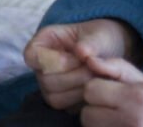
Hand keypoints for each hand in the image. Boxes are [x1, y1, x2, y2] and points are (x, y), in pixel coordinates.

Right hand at [23, 18, 142, 110]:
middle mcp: (41, 66)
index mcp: (44, 41)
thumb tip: (82, 52)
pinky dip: (83, 99)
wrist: (111, 54)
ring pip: (54, 97)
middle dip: (73, 75)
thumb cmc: (100, 39)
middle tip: (92, 67)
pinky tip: (94, 86)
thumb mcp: (99, 34)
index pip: (31, 55)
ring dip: (79, 88)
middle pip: (45, 80)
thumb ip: (91, 42)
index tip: (77, 56)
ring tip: (95, 76)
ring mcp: (49, 85)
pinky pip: (66, 108)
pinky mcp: (60, 100)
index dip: (54, 60)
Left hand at [78, 54, 142, 126]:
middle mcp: (131, 121)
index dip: (97, 88)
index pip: (91, 90)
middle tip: (112, 107)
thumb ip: (117, 67)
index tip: (109, 90)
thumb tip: (89, 59)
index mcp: (136, 98)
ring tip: (116, 118)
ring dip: (98, 122)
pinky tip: (118, 125)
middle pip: (87, 114)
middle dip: (95, 108)